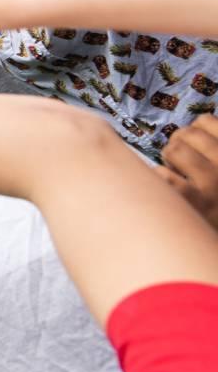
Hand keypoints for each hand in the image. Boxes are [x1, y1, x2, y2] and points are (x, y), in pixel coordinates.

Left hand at [161, 117, 217, 233]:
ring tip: (175, 172)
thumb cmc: (215, 204)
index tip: (196, 145)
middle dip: (178, 142)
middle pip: (188, 132)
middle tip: (180, 160)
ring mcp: (213, 183)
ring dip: (168, 159)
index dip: (195, 130)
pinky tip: (169, 192)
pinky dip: (160, 180)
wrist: (216, 250)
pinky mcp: (191, 200)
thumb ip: (211, 151)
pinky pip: (161, 174)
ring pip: (174, 149)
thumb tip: (193, 126)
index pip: (208, 122)